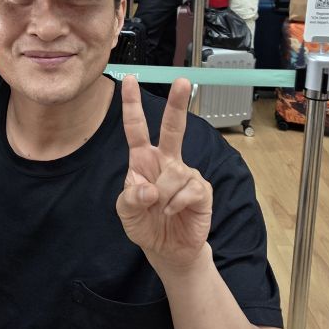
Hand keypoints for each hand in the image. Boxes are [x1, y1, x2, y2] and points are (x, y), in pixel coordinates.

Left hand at [117, 78, 212, 272]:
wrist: (167, 249)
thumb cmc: (145, 224)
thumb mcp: (126, 212)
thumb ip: (131, 197)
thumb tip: (151, 188)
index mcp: (143, 159)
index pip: (136, 128)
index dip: (132, 104)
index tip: (129, 79)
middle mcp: (166, 160)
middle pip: (173, 128)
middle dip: (178, 104)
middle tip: (183, 81)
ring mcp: (186, 173)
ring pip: (175, 173)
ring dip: (164, 196)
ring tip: (162, 210)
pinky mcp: (201, 189)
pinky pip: (188, 191)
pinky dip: (176, 205)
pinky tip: (174, 213)